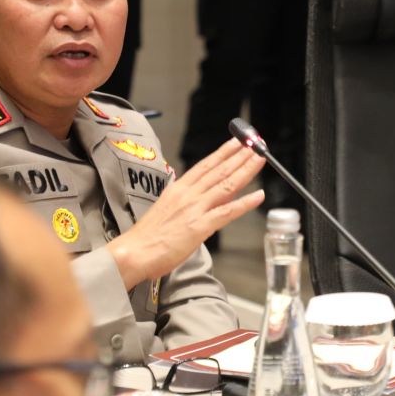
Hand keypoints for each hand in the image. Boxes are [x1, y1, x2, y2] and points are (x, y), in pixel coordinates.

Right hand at [106, 139, 264, 288]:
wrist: (134, 253)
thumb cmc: (148, 237)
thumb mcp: (167, 209)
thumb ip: (186, 201)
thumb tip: (203, 196)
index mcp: (179, 189)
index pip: (205, 165)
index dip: (223, 152)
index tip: (236, 143)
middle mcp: (188, 195)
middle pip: (219, 170)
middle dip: (240, 156)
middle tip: (256, 144)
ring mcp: (195, 209)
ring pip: (226, 185)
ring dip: (246, 170)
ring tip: (260, 158)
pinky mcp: (199, 227)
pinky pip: (227, 212)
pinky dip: (245, 203)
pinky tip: (258, 195)